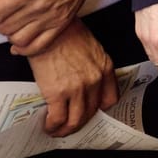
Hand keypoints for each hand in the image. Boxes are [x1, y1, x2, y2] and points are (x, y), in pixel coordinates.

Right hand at [26, 21, 117, 136]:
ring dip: (66, 130)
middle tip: (69, 125)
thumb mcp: (90, 47)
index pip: (110, 99)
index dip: (98, 109)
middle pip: (91, 112)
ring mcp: (77, 88)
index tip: (90, 112)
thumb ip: (91, 66)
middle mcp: (94, 80)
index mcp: (104, 68)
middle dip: (80, 122)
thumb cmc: (66, 32)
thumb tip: (81, 81)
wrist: (49, 27)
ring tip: (57, 130)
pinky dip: (52, 127)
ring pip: (75, 120)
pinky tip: (48, 126)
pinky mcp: (57, 93)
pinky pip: (57, 119)